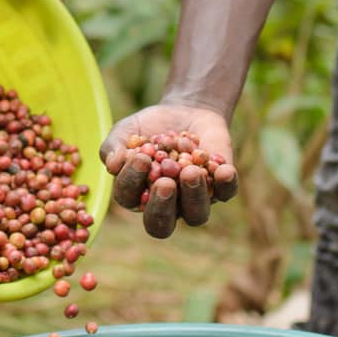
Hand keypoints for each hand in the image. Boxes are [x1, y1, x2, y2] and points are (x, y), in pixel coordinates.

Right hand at [100, 103, 237, 238]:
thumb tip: (112, 165)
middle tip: (165, 182)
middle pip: (162, 225)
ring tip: (190, 170)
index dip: (132, 182)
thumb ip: (113, 147)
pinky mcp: (221, 187)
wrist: (185, 111)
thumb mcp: (126, 131)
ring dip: (193, 196)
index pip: (130, 199)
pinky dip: (225, 184)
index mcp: (137, 196)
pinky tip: (223, 169)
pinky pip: (225, 193)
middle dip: (162, 206)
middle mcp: (166, 206)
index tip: (140, 157)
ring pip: (196, 215)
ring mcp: (194, 200)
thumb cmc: (150, 127)